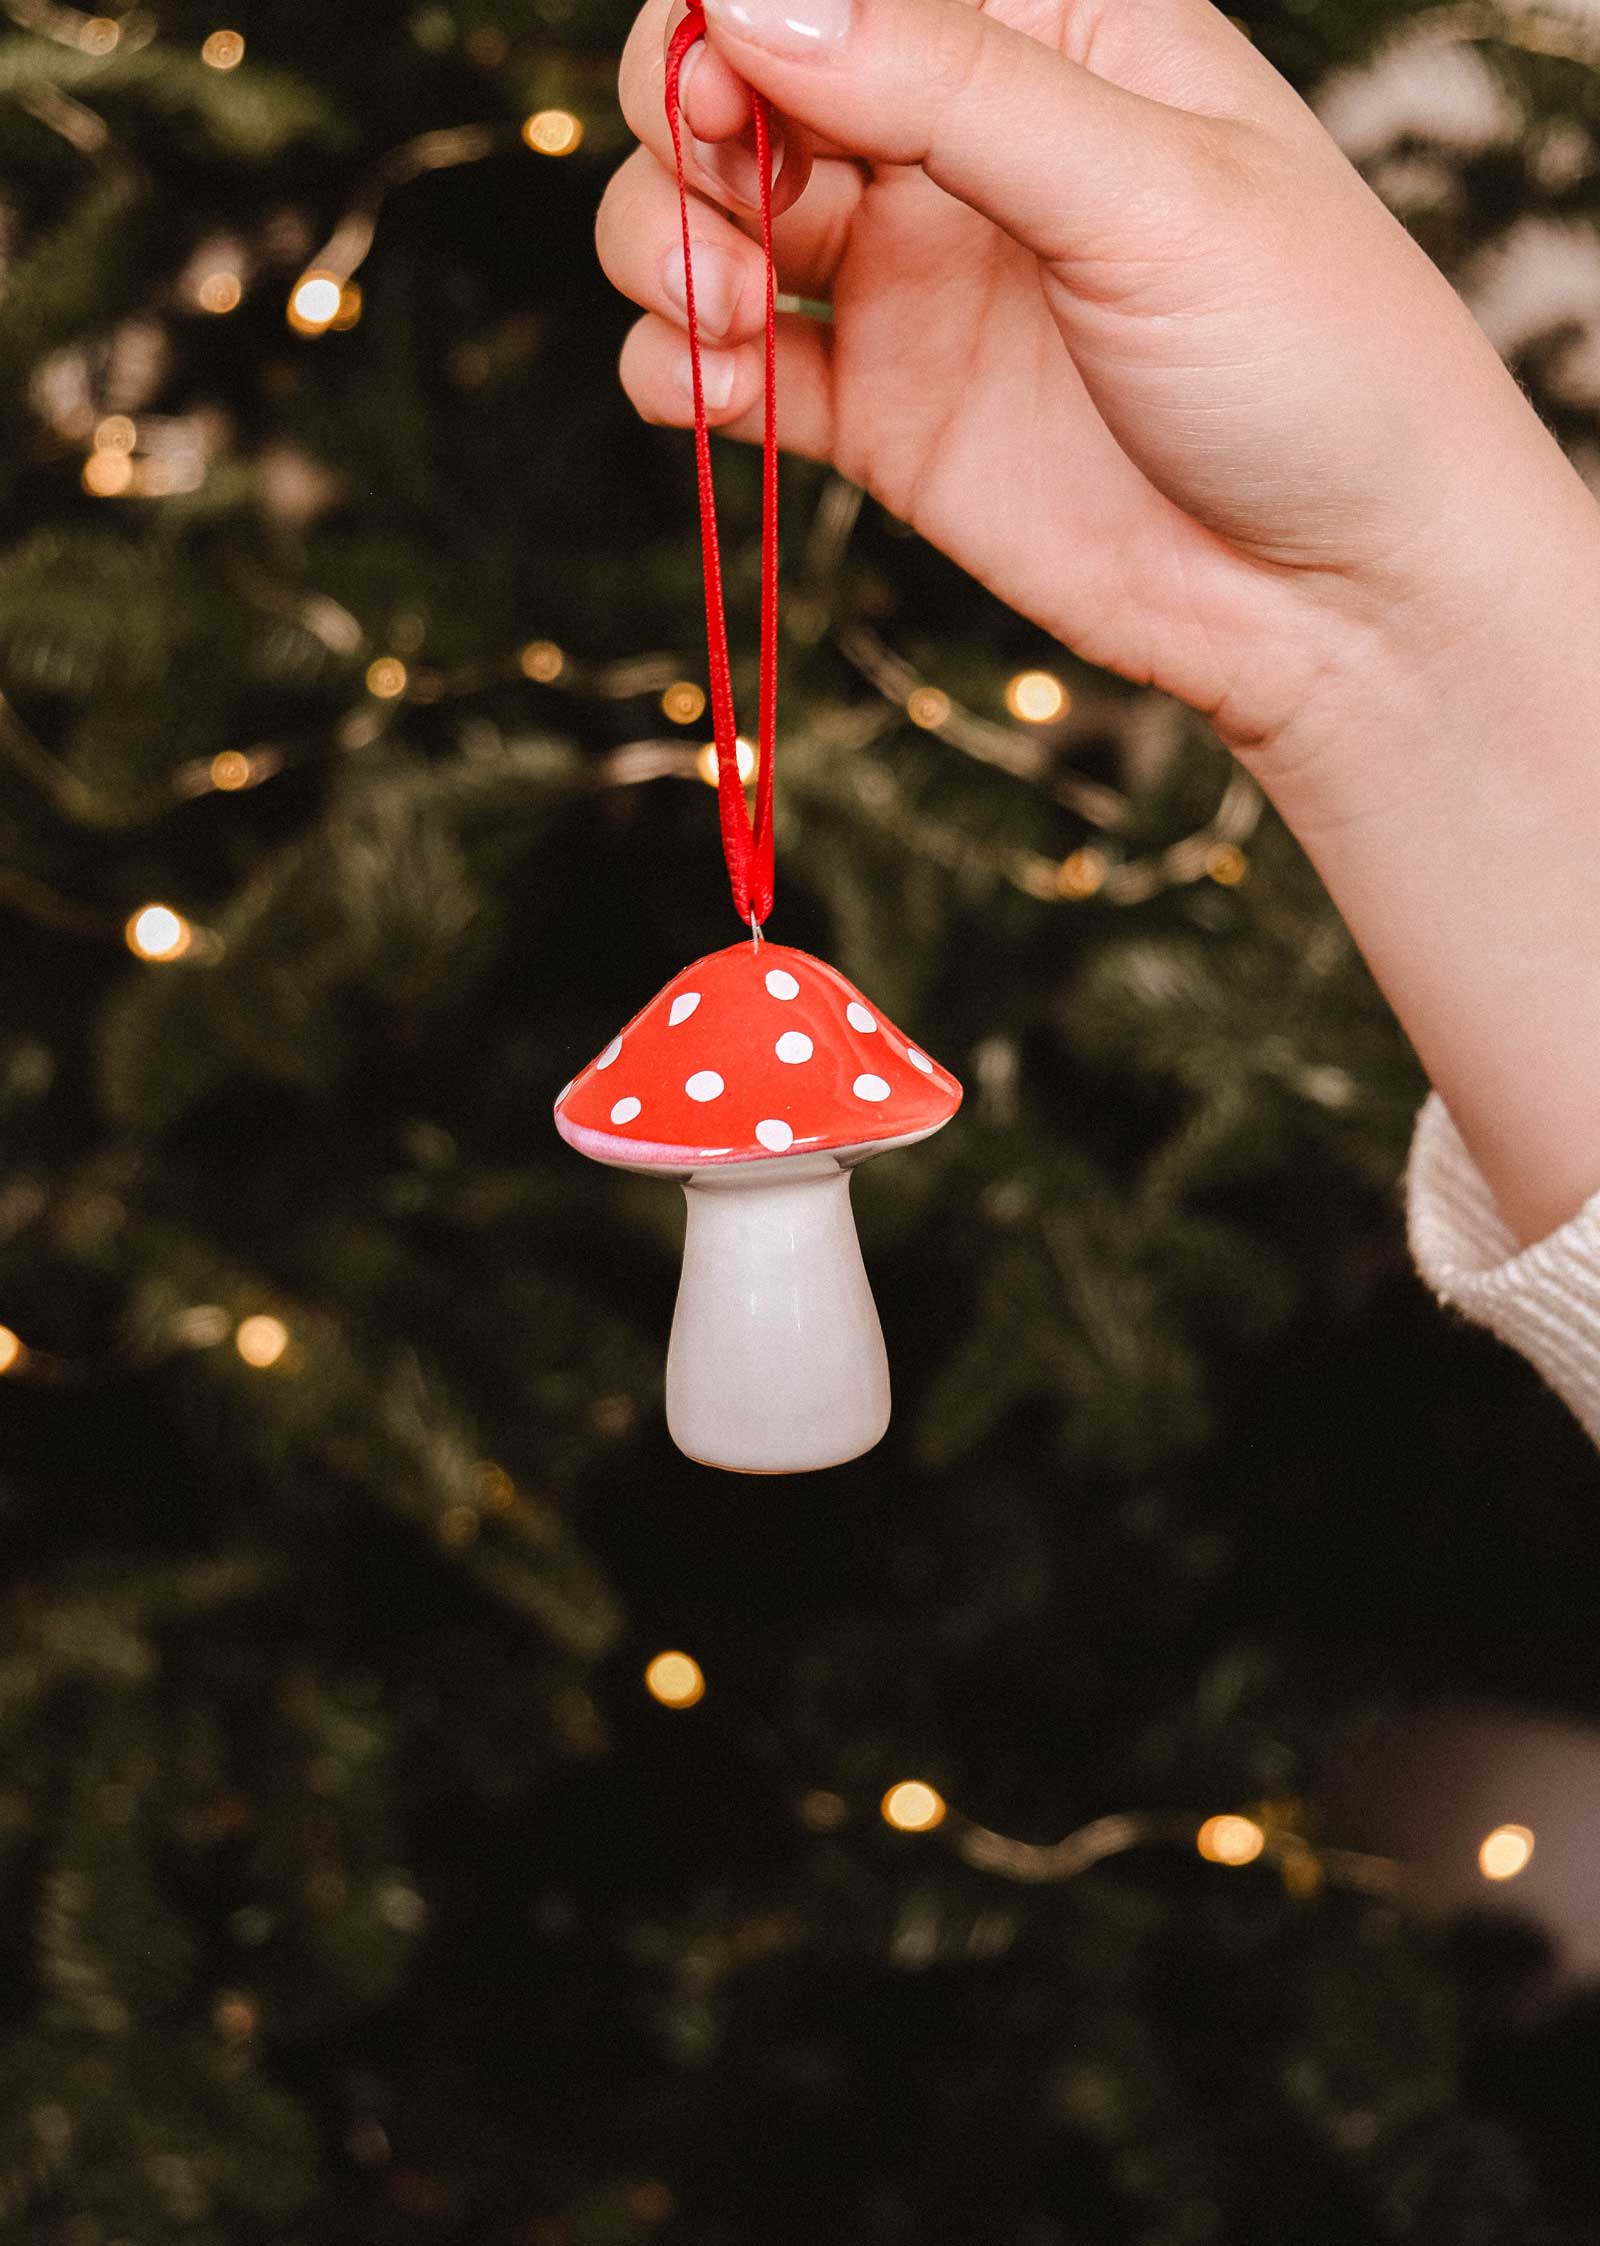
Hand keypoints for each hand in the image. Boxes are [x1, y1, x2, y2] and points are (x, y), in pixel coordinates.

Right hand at [597, 0, 1587, 795]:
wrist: (1343, 597)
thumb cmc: (1308, 358)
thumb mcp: (1144, 189)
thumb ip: (947, 89)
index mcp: (1041, 34)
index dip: (738, 12)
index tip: (727, 91)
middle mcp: (953, 145)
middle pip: (738, 83)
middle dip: (687, 129)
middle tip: (730, 213)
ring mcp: (908, 282)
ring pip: (708, 223)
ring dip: (666, 253)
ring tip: (722, 322)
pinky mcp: (882, 417)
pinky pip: (726, 371)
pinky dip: (680, 375)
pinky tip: (718, 397)